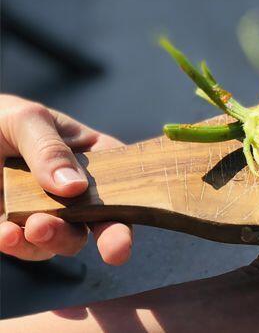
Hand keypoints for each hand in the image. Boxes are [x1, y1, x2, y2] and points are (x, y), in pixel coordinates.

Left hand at [0, 94, 131, 264]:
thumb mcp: (26, 120)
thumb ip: (50, 150)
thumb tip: (75, 187)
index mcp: (89, 157)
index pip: (122, 179)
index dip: (135, 199)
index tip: (132, 216)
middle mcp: (75, 191)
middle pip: (104, 218)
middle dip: (111, 236)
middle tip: (115, 250)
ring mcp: (46, 212)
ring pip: (67, 239)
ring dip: (57, 238)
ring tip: (35, 227)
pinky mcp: (14, 229)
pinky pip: (25, 247)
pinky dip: (18, 245)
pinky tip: (6, 234)